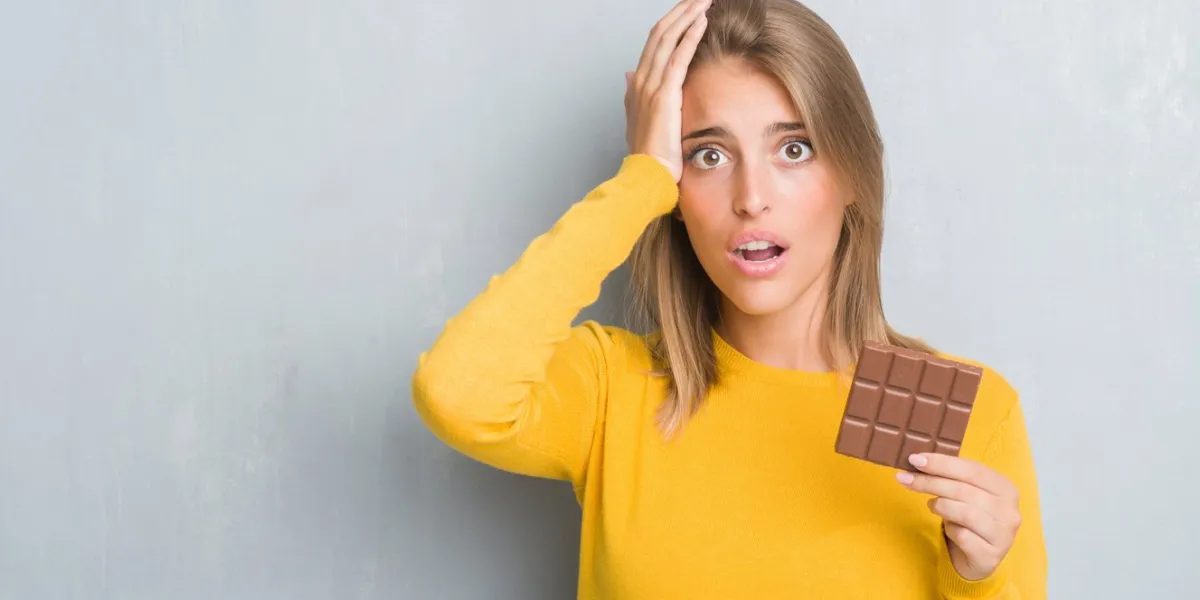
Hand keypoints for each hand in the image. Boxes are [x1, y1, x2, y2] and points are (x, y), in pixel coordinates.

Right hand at [624, 0, 709, 181]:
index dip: (671, 23)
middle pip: (660, 33)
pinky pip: (678, 57)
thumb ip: (635, 95)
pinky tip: (702, 21)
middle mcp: (640, 80)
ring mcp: (650, 86)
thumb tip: (628, 75)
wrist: (645, 176)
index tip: (688, 10)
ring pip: (667, 39)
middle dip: (680, 10)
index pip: (654, 43)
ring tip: (703, 0)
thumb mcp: (639, 120)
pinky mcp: (664, 95)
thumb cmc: (649, 156)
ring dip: (687, 15)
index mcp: (637, 85)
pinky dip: (690, 36)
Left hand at [897, 453, 1021, 580]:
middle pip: (964, 490)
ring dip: (940, 506)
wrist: (978, 558)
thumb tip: (918, 460)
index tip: (915, 459)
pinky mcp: (991, 555)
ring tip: (931, 505)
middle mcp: (1009, 511)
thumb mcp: (965, 494)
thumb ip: (951, 477)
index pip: (972, 469)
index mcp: (1005, 488)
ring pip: (964, 512)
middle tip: (905, 478)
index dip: (942, 463)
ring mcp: (1003, 535)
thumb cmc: (969, 519)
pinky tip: (948, 529)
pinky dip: (950, 530)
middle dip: (930, 482)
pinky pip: (963, 536)